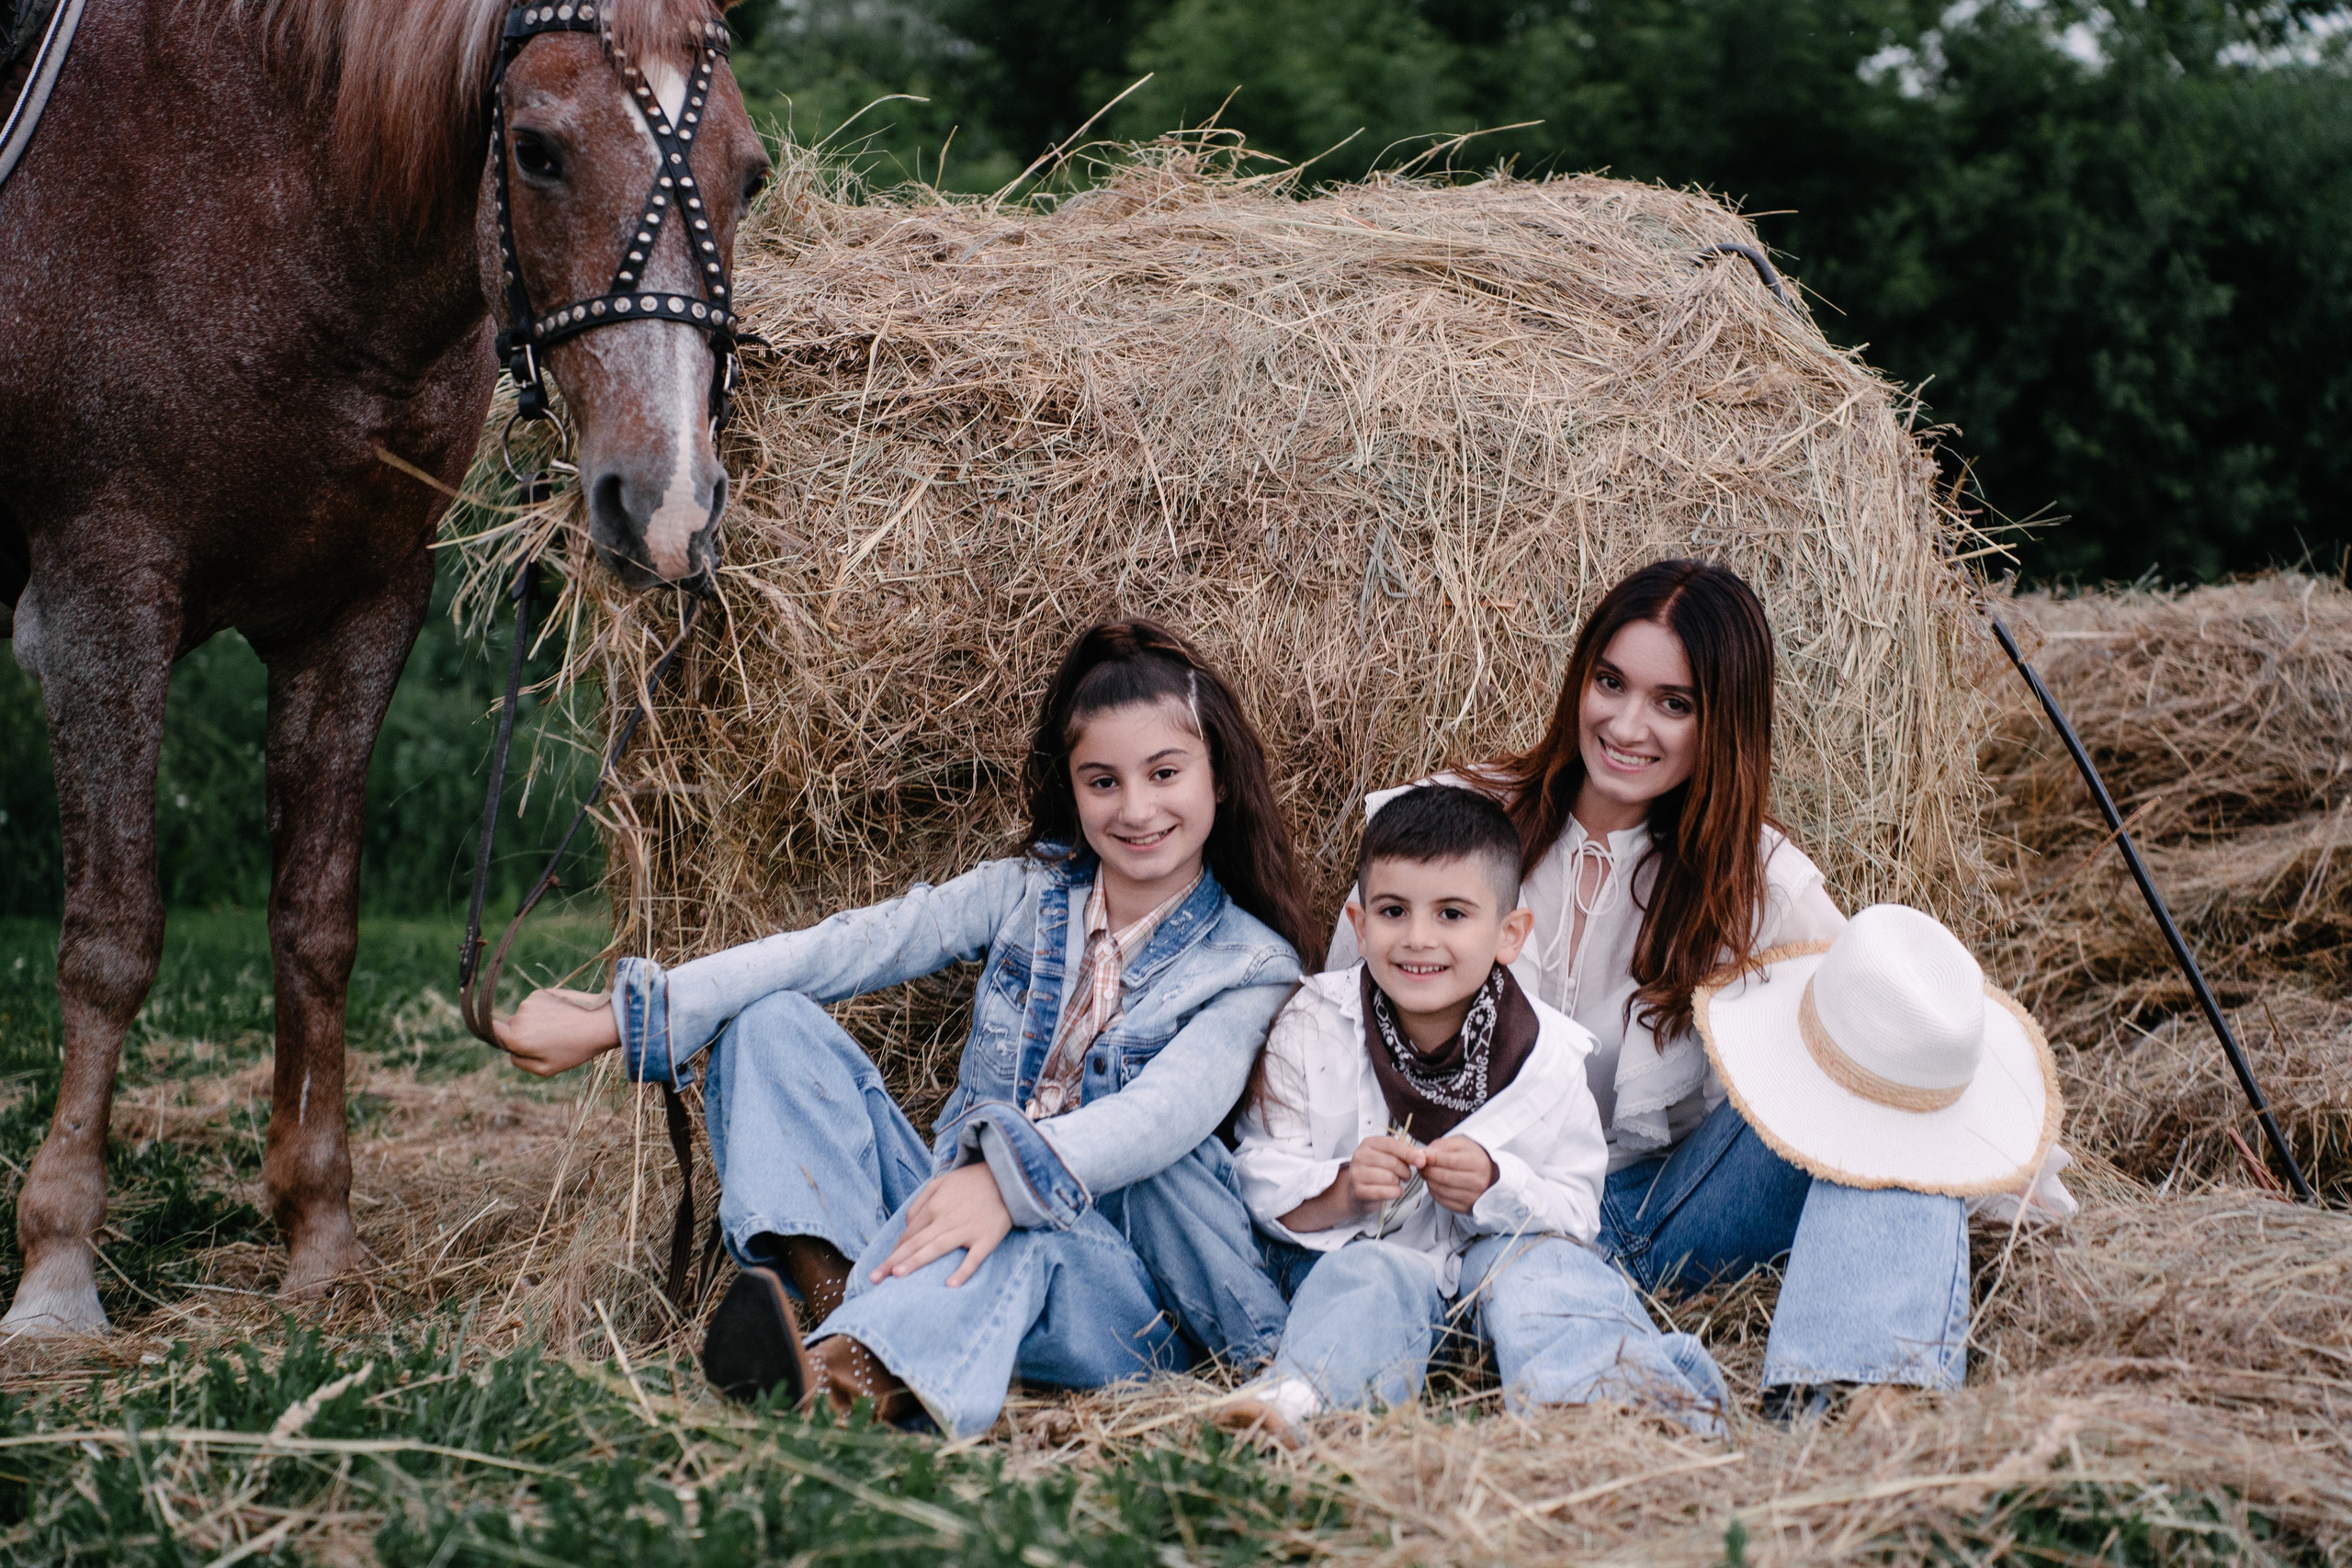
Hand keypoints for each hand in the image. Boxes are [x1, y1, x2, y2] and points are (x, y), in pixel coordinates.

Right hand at [496, 987, 620, 1076]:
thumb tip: (510, 1051)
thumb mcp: (546, 1069)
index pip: (491, 1033)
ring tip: (560, 1030)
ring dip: (536, 1023)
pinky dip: (544, 1011)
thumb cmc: (575, 1049)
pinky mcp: (541, 992)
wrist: (602, 1022)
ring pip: (524, 1017)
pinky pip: (535, 1006)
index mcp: (517, 1038)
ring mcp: (530, 1002)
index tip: (505, 1042)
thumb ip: (520, 1062)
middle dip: (523, 1036)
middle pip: (511, 1028)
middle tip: (548, 1042)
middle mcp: (519, 1016)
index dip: (496, 1039)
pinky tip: (562, 1017)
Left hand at [875, 1164, 1013, 1287]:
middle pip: (915, 1243)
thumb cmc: (970, 1182)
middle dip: (893, 1260)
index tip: (883, 1267)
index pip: (909, 1234)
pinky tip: (950, 1284)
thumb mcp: (940, 1183)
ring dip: (917, 1261)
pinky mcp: (987, 1238)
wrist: (1006, 1177)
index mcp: (934, 1206)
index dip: (895, 1251)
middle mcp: (946, 1219)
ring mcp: (966, 1229)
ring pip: (937, 1248)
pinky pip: (974, 1258)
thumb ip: (920, 1203)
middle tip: (875, 1278)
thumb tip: (906, 1226)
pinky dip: (963, 1271)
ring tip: (898, 1275)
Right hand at [1344, 1134, 1422, 1211]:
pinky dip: (1395, 1192)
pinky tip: (1397, 1191)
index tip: (1421, 1161)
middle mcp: (1359, 1156)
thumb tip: (1421, 1159)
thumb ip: (1403, 1154)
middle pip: (1392, 1162)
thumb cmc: (1377, 1171)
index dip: (1408, 1152)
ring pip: (1389, 1178)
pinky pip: (1384, 1192)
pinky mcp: (1358, 1191)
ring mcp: (1357, 1174)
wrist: (1357, 1191)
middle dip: (1405, 1171)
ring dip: (1398, 1182)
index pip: (1390, 1144)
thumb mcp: (1387, 1157)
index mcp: (1368, 1143)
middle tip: (1406, 1176)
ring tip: (1397, 1183)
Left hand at [1421, 1136, 1497, 1213]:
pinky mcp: (1465, 1208)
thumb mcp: (1460, 1144)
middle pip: (1444, 1177)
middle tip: (1421, 1166)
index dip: (1433, 1158)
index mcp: (1478, 1163)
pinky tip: (1434, 1184)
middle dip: (1428, 1170)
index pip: (1450, 1161)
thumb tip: (1424, 1154)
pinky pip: (1442, 1201)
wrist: (1488, 1175)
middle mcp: (1478, 1182)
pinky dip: (1433, 1191)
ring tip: (1427, 1173)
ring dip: (1429, 1181)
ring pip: (1441, 1190)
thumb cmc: (1471, 1157)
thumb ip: (1442, 1146)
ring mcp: (1472, 1197)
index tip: (1422, 1155)